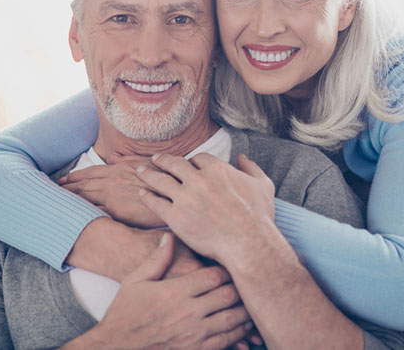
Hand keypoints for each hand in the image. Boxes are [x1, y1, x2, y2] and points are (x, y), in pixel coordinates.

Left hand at [59, 155, 165, 227]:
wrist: (176, 191)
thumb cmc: (163, 176)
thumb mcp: (144, 163)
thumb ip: (126, 161)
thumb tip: (111, 158)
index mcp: (118, 169)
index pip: (90, 172)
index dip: (74, 177)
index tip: (62, 181)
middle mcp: (112, 181)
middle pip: (83, 186)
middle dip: (65, 190)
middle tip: (49, 194)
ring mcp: (114, 196)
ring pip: (84, 198)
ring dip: (68, 201)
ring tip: (53, 205)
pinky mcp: (117, 211)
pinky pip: (94, 212)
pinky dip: (80, 214)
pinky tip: (71, 218)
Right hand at [61, 233, 252, 349]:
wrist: (115, 346)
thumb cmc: (124, 312)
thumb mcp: (136, 280)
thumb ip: (157, 258)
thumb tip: (169, 236)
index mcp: (176, 292)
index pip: (213, 276)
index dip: (226, 269)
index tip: (232, 264)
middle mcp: (188, 313)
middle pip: (227, 296)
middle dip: (240, 287)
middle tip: (248, 279)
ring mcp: (193, 335)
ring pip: (231, 321)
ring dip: (245, 311)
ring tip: (253, 302)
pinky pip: (224, 343)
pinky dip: (238, 335)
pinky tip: (244, 330)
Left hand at [137, 153, 274, 264]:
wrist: (248, 244)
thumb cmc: (258, 217)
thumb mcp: (262, 185)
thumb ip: (251, 168)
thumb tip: (241, 158)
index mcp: (217, 169)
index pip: (198, 159)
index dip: (191, 161)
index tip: (186, 164)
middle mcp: (198, 179)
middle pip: (174, 164)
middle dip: (163, 160)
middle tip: (155, 159)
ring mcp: (185, 197)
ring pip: (161, 180)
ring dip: (149, 174)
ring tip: (141, 172)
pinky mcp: (176, 217)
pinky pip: (155, 203)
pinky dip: (147, 197)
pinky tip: (141, 194)